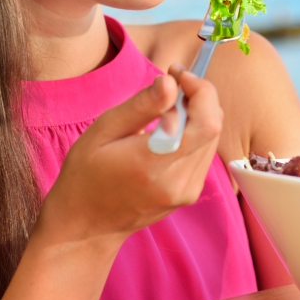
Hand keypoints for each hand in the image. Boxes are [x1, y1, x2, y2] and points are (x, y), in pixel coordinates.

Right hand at [32, 65, 222, 246]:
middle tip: (171, 83)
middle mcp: (177, 181)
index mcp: (154, 164)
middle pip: (213, 126)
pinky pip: (204, 151)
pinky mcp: (189, 194)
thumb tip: (170, 82)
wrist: (86, 226)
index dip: (200, 90)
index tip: (177, 74)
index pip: (205, 123)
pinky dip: (194, 131)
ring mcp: (187, 191)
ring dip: (198, 112)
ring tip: (166, 105)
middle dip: (199, 96)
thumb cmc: (86, 174)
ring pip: (212, 137)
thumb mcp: (103, 131)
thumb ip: (141, 106)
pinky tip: (169, 127)